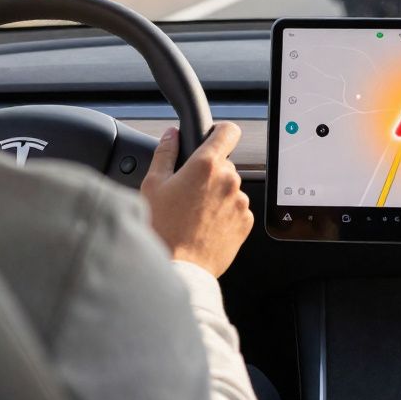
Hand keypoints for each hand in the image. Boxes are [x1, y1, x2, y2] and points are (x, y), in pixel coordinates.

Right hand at [141, 123, 252, 277]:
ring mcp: (240, 202)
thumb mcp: (153, 185)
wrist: (178, 268)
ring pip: (231, 188)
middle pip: (224, 164)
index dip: (219, 132)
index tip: (213, 138)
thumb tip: (172, 135)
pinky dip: (225, 214)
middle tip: (188, 192)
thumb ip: (165, 153)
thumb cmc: (162, 229)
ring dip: (218, 195)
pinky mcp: (246, 222)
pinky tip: (205, 226)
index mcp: (206, 165)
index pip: (228, 131)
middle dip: (209, 173)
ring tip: (194, 214)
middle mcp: (229, 180)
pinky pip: (237, 209)